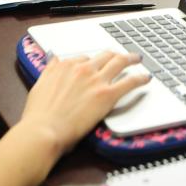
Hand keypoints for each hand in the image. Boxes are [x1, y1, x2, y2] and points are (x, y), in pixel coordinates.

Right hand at [19, 51, 149, 153]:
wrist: (44, 130)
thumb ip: (50, 70)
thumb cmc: (39, 114)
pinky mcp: (108, 94)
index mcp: (66, 65)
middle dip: (114, 55)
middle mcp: (83, 69)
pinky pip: (130, 81)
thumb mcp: (40, 84)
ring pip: (120, 62)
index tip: (98, 64)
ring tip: (137, 59)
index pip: (85, 58)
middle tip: (121, 57)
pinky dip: (140, 78)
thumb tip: (54, 58)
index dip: (94, 61)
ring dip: (131, 59)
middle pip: (105, 55)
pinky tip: (146, 78)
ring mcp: (97, 80)